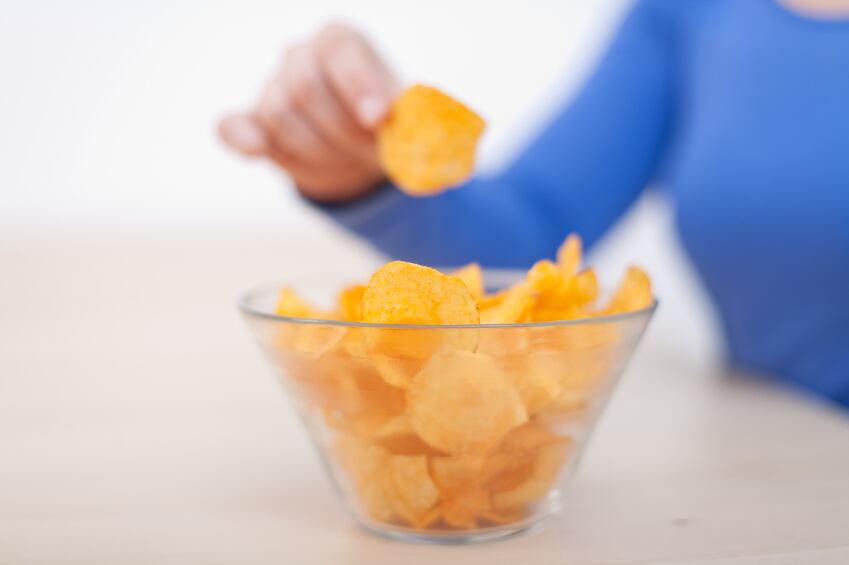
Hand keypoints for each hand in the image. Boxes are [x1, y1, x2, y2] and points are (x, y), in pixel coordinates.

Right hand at [219, 22, 398, 202]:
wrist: (365, 152)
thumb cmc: (389, 126)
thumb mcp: (406, 117)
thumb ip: (405, 117)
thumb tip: (395, 125)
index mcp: (341, 42)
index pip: (339, 51)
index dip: (358, 84)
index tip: (378, 119)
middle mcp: (301, 56)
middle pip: (306, 88)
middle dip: (343, 131)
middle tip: (373, 153)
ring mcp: (271, 88)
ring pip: (280, 116)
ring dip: (321, 151)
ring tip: (348, 158)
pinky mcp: (251, 125)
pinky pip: (235, 128)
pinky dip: (244, 138)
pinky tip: (256, 148)